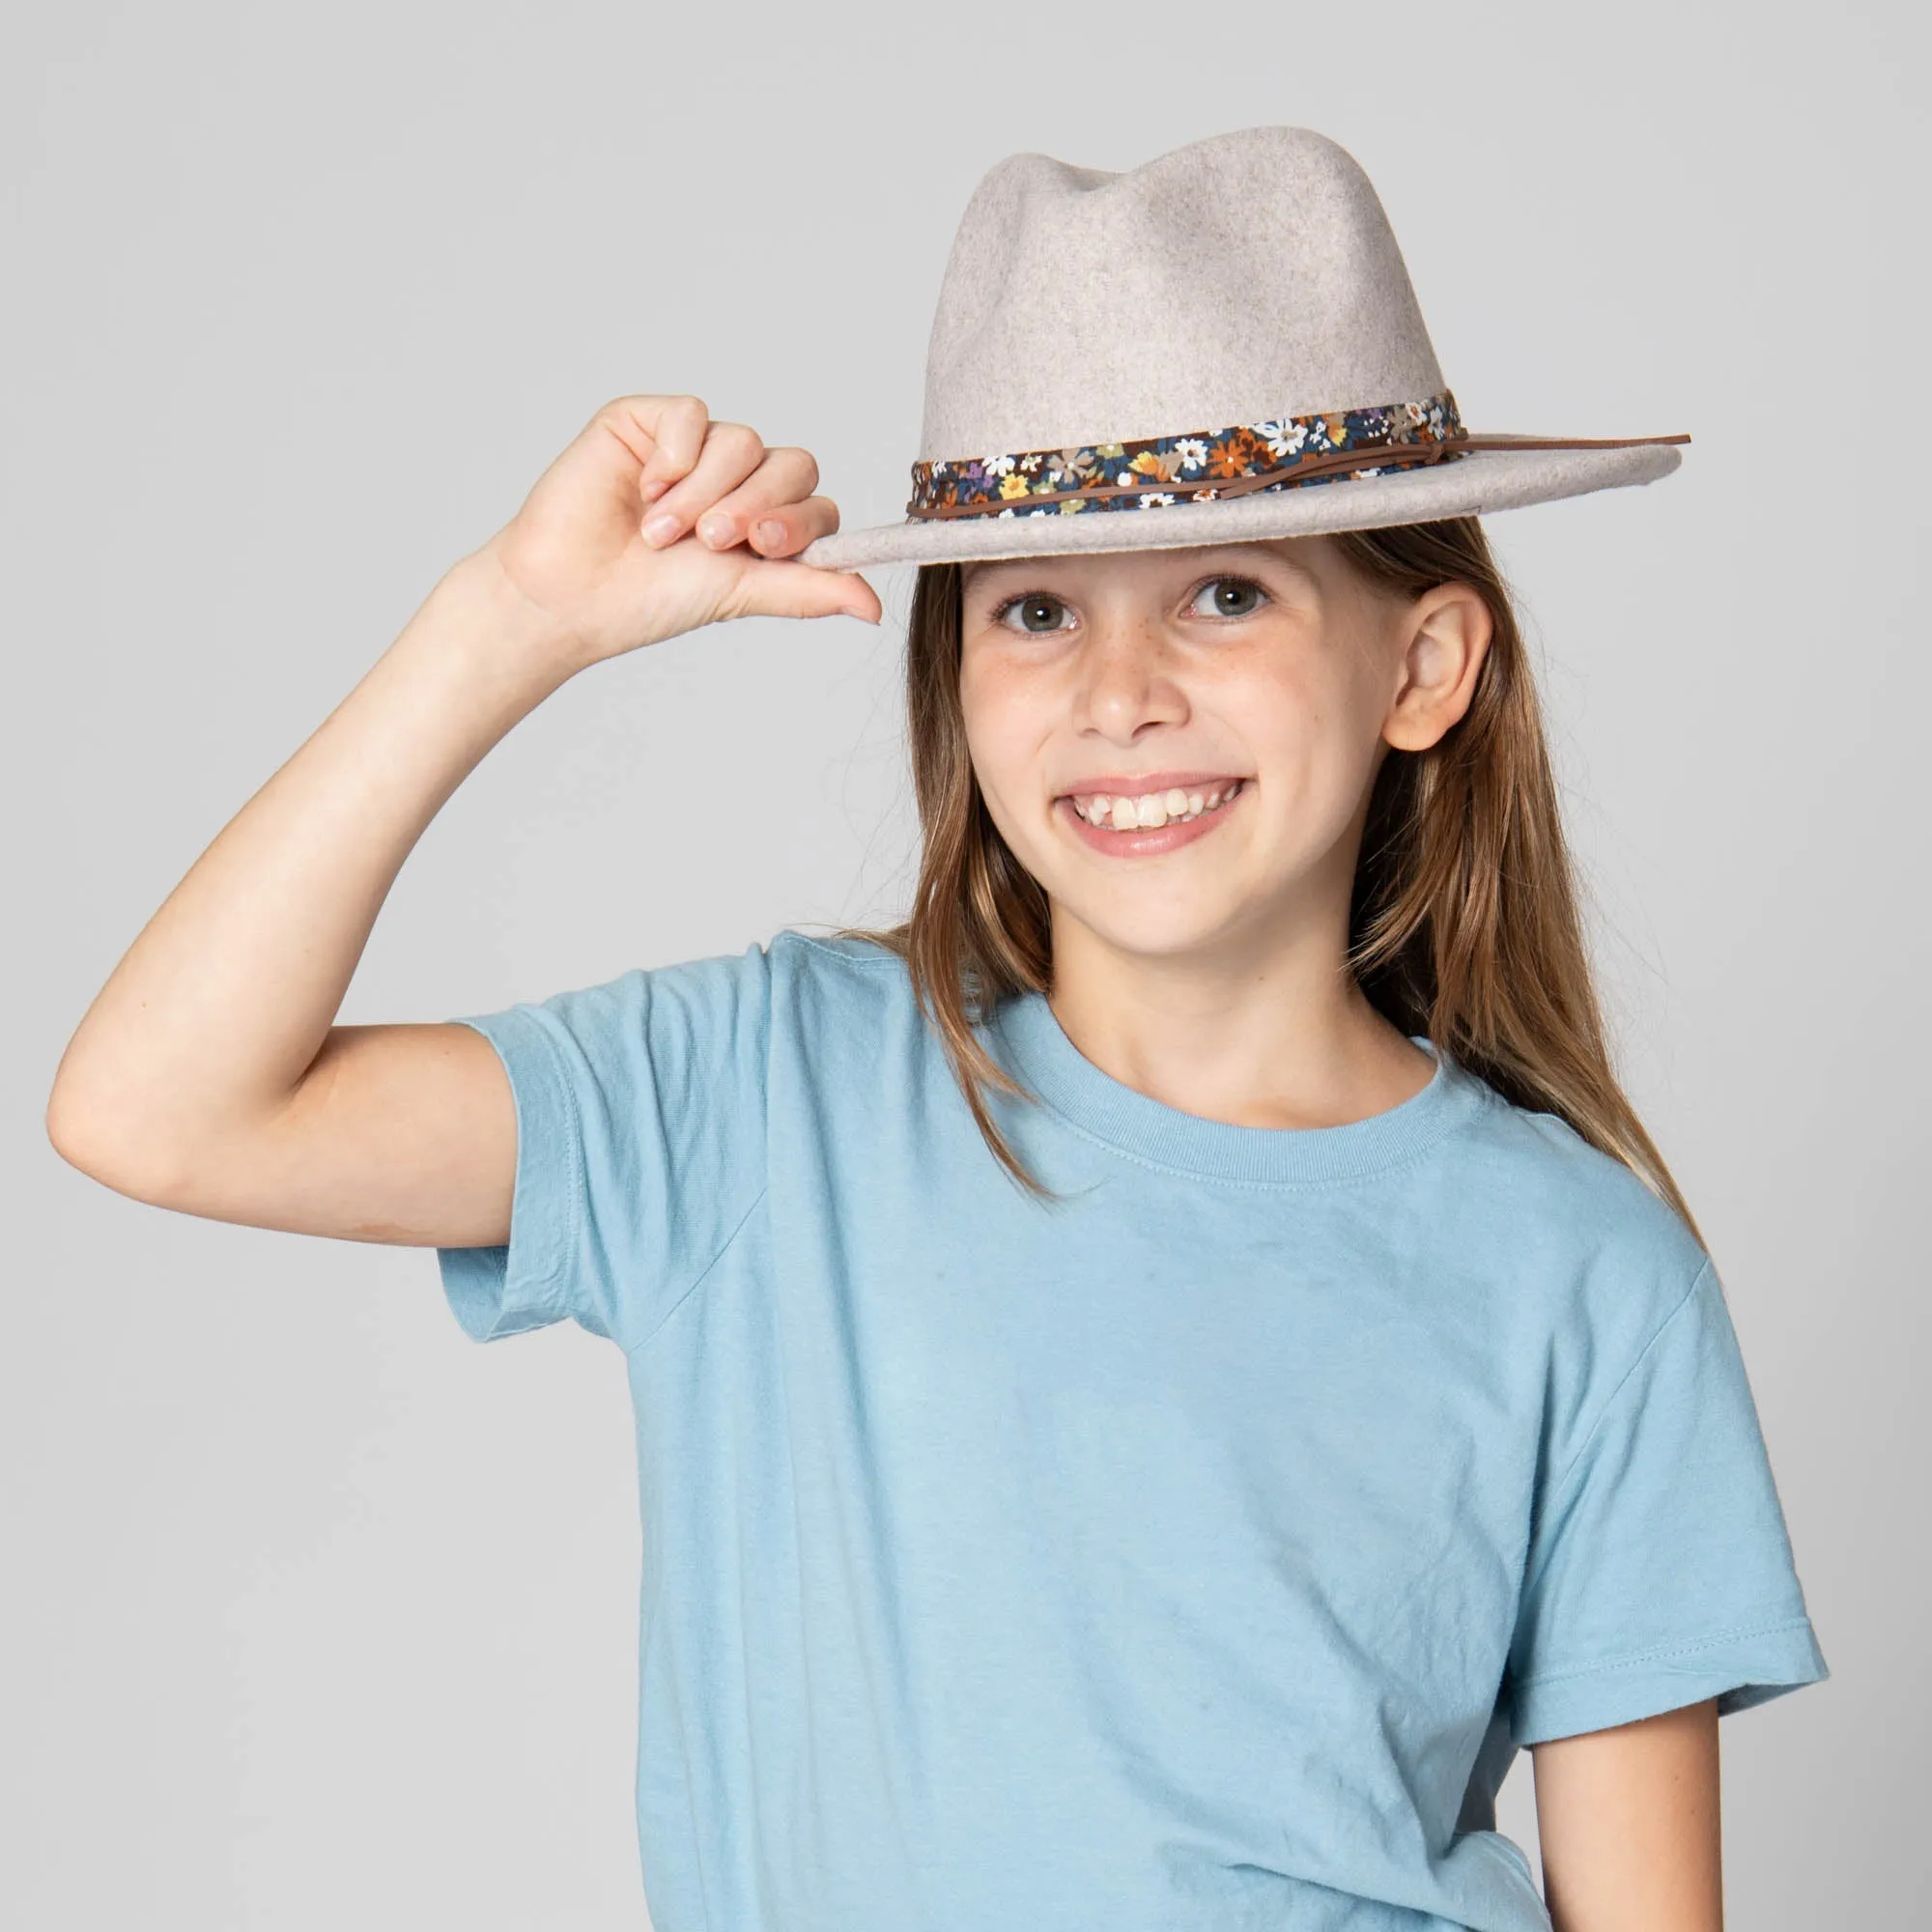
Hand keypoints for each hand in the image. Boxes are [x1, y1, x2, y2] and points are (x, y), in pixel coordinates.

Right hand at [475, 393, 882, 671]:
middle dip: (757, 504)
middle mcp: (735, 481)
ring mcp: (694, 449)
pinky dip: (674, 456)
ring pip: (742, 441)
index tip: (764, 546)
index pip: (815, 503)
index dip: (798, 520)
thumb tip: (875, 608)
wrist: (569, 593)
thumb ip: (809, 590)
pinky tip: (644, 490)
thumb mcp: (742, 595)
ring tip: (661, 532)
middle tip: (712, 541)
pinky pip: (692, 415)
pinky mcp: (649, 421)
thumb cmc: (648, 600)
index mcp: (764, 523)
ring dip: (705, 493)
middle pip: (790, 464)